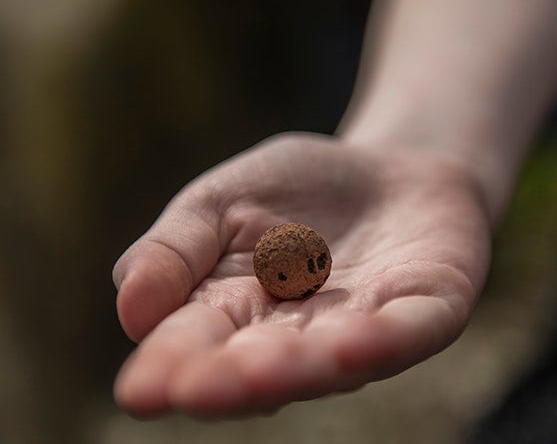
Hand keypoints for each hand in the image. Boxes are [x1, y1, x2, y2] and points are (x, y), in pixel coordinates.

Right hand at [112, 133, 490, 416]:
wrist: (393, 165)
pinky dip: (380, 341)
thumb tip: (130, 311)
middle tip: (193, 391)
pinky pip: (404, 333)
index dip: (171, 367)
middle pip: (260, 368)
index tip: (140, 389)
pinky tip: (352, 346)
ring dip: (298, 369)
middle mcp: (298, 341)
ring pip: (330, 361)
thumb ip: (174, 250)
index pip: (196, 348)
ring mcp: (365, 330)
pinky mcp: (426, 311)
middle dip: (230, 380)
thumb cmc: (295, 191)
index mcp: (235, 318)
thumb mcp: (218, 201)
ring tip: (263, 375)